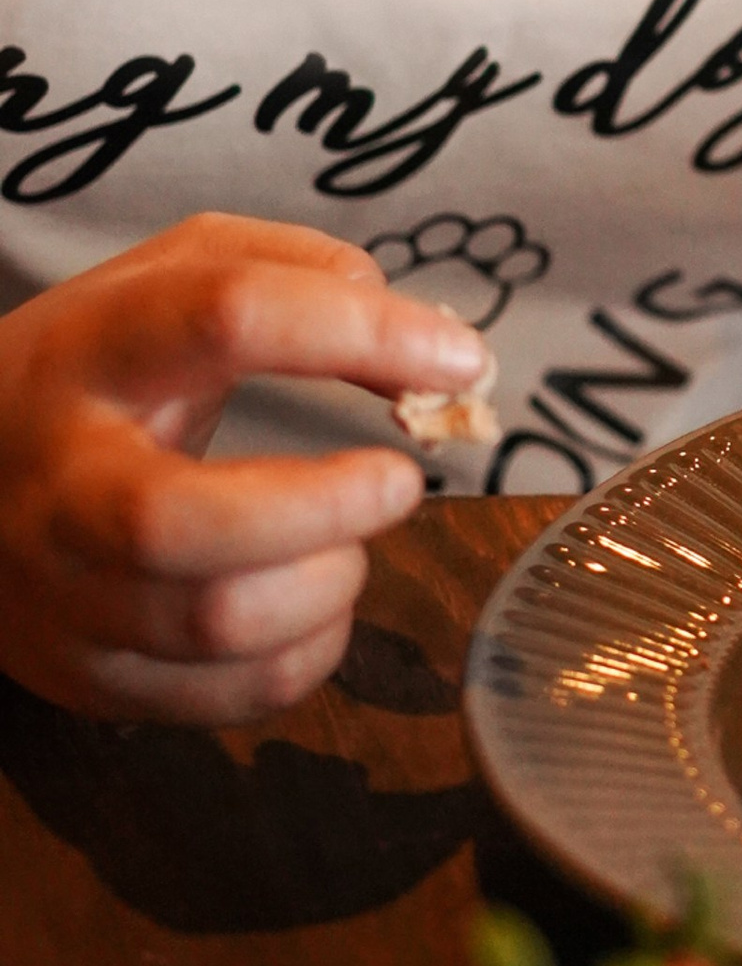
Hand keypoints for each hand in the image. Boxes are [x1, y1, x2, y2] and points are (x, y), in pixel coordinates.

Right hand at [0, 213, 492, 723]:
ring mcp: (60, 593)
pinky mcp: (84, 677)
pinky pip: (225, 695)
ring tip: (350, 539)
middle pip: (178, 521)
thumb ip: (294, 269)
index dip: (362, 331)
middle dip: (325, 504)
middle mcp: (59, 480)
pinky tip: (315, 600)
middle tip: (400, 478)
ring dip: (328, 583)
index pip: (225, 316)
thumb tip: (416, 336)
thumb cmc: (101, 369)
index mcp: (88, 352)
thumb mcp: (172, 277)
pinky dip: (308, 654)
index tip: (459, 359)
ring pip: (212, 624)